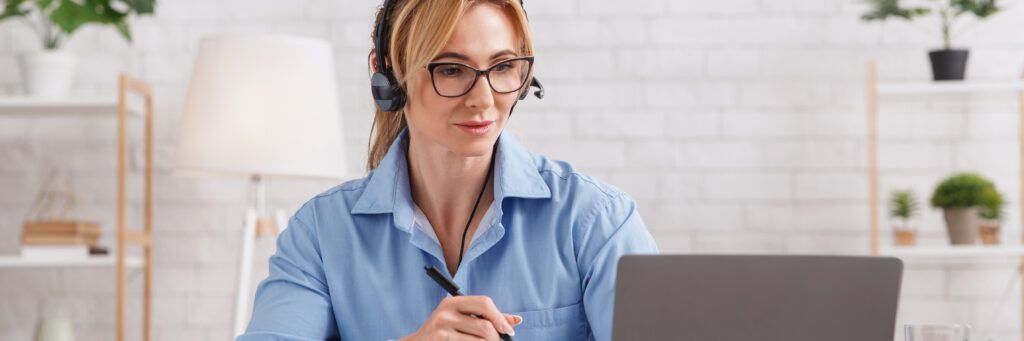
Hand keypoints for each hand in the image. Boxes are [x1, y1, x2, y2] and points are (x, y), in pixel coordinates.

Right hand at [399, 296, 522, 340]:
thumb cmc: (444, 333)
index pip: (484, 303)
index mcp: (453, 302)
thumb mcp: (463, 320)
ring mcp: (441, 327)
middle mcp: (446, 311)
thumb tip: (516, 320)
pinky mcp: (440, 340)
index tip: (508, 331)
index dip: (499, 318)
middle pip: (484, 326)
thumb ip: (488, 318)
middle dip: (496, 338)